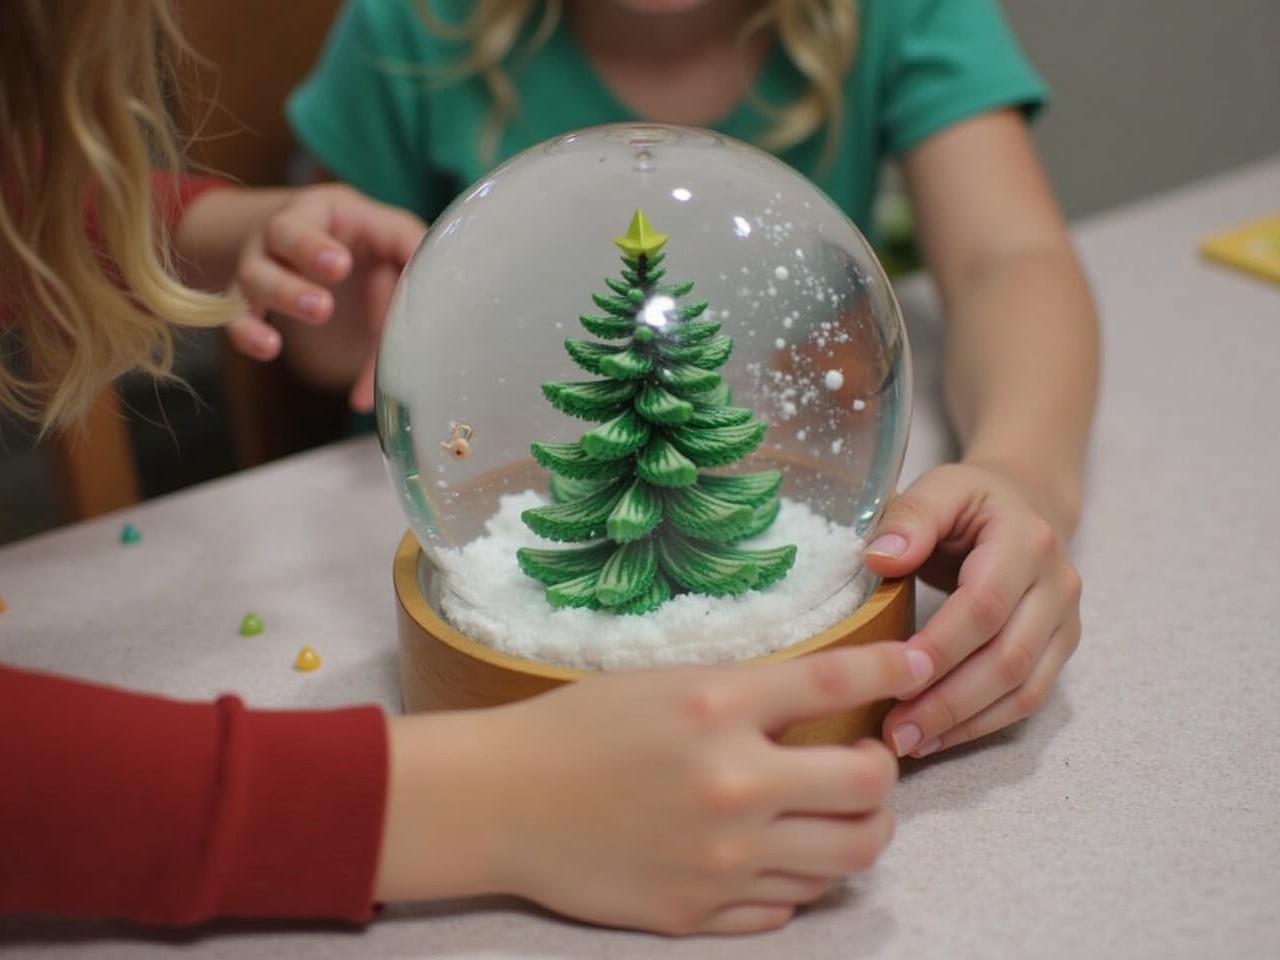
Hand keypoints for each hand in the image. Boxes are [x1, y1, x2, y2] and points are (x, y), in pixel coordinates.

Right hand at [226, 184, 424, 410]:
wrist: (310, 246)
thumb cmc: (361, 240)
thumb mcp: (391, 235)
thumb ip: (413, 255)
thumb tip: (439, 299)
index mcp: (322, 210)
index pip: (317, 218)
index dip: (320, 243)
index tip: (341, 266)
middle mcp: (283, 232)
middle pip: (280, 234)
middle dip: (303, 259)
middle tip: (327, 296)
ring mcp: (261, 265)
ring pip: (255, 275)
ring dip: (283, 297)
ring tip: (318, 316)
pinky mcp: (249, 301)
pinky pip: (235, 315)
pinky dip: (247, 332)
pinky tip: (268, 348)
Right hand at [482, 643, 931, 935]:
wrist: (502, 800)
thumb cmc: (578, 727)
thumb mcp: (667, 684)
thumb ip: (749, 695)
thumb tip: (826, 708)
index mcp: (718, 708)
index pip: (839, 681)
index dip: (892, 670)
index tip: (914, 667)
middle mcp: (733, 784)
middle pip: (869, 788)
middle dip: (880, 773)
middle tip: (861, 764)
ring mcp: (722, 859)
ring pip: (848, 857)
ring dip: (857, 830)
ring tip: (831, 814)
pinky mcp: (701, 914)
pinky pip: (791, 906)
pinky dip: (798, 879)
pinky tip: (775, 854)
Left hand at [864, 461, 1082, 758]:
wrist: (1026, 502)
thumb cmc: (971, 501)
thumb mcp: (937, 488)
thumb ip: (909, 518)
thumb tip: (880, 558)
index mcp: (1026, 540)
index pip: (985, 605)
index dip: (942, 645)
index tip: (894, 673)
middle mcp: (1057, 584)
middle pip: (1007, 657)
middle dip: (948, 700)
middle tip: (894, 730)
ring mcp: (1065, 621)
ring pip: (1023, 688)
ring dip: (964, 722)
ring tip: (909, 742)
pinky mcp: (1060, 648)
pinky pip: (1029, 698)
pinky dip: (983, 723)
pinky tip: (938, 737)